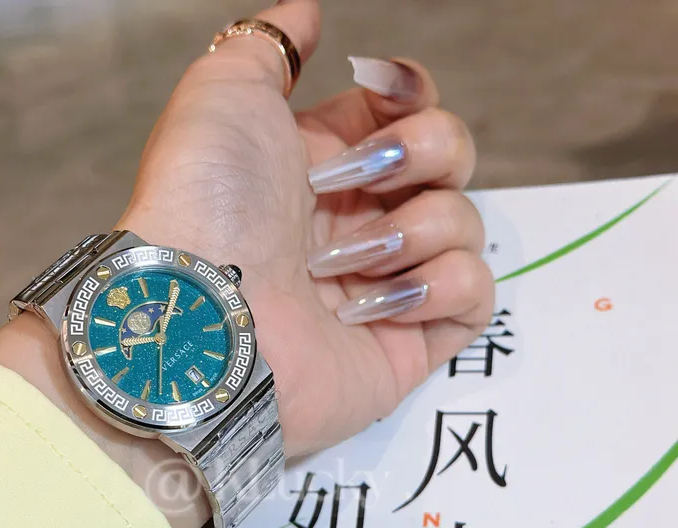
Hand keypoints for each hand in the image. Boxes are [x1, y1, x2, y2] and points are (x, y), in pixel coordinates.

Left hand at [118, 0, 492, 457]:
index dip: (411, 95)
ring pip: (467, 223)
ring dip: (412, 232)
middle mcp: (359, 220)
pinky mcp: (409, 341)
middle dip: (421, 153)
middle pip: (452, 158)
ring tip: (341, 265)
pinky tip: (369, 306)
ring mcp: (387, 282)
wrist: (206, 316)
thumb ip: (269, 44)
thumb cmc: (207, 204)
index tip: (386, 94)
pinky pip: (476, 295)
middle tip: (358, 179)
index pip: (405, 113)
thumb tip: (306, 14)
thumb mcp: (223, 95)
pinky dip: (437, 289)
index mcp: (323, 165)